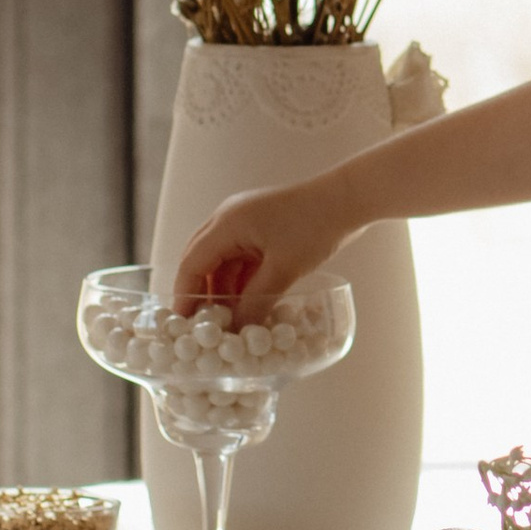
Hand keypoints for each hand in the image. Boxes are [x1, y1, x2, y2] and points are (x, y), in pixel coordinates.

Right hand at [171, 180, 346, 320]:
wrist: (348, 199)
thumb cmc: (315, 227)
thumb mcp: (284, 269)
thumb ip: (257, 300)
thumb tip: (237, 330)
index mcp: (227, 223)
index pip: (192, 263)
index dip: (184, 294)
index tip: (182, 323)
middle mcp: (229, 218)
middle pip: (201, 260)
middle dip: (201, 294)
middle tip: (202, 326)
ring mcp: (245, 221)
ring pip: (223, 262)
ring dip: (224, 290)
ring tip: (228, 321)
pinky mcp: (261, 227)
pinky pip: (240, 258)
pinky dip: (241, 281)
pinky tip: (247, 304)